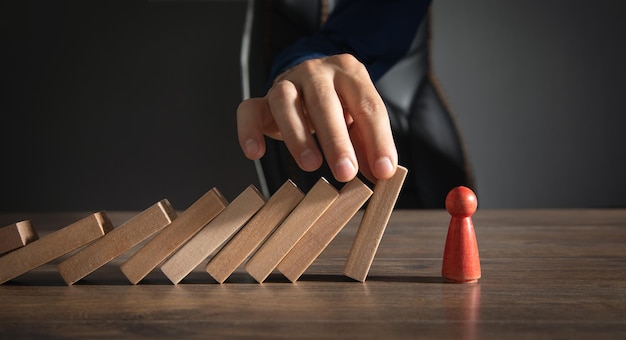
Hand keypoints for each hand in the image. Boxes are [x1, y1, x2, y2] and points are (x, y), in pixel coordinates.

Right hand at [237, 53, 397, 182]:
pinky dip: (249, 131)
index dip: (377, 140)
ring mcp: (286, 82)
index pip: (367, 105)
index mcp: (349, 72)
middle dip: (337, 141)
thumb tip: (381, 174)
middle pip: (325, 102)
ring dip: (298, 136)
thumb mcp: (359, 120)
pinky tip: (256, 153)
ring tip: (311, 165)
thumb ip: (369, 144)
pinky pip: (248, 110)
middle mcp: (316, 71)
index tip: (383, 171)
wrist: (310, 80)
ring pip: (285, 101)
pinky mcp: (262, 99)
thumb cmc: (340, 105)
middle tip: (346, 173)